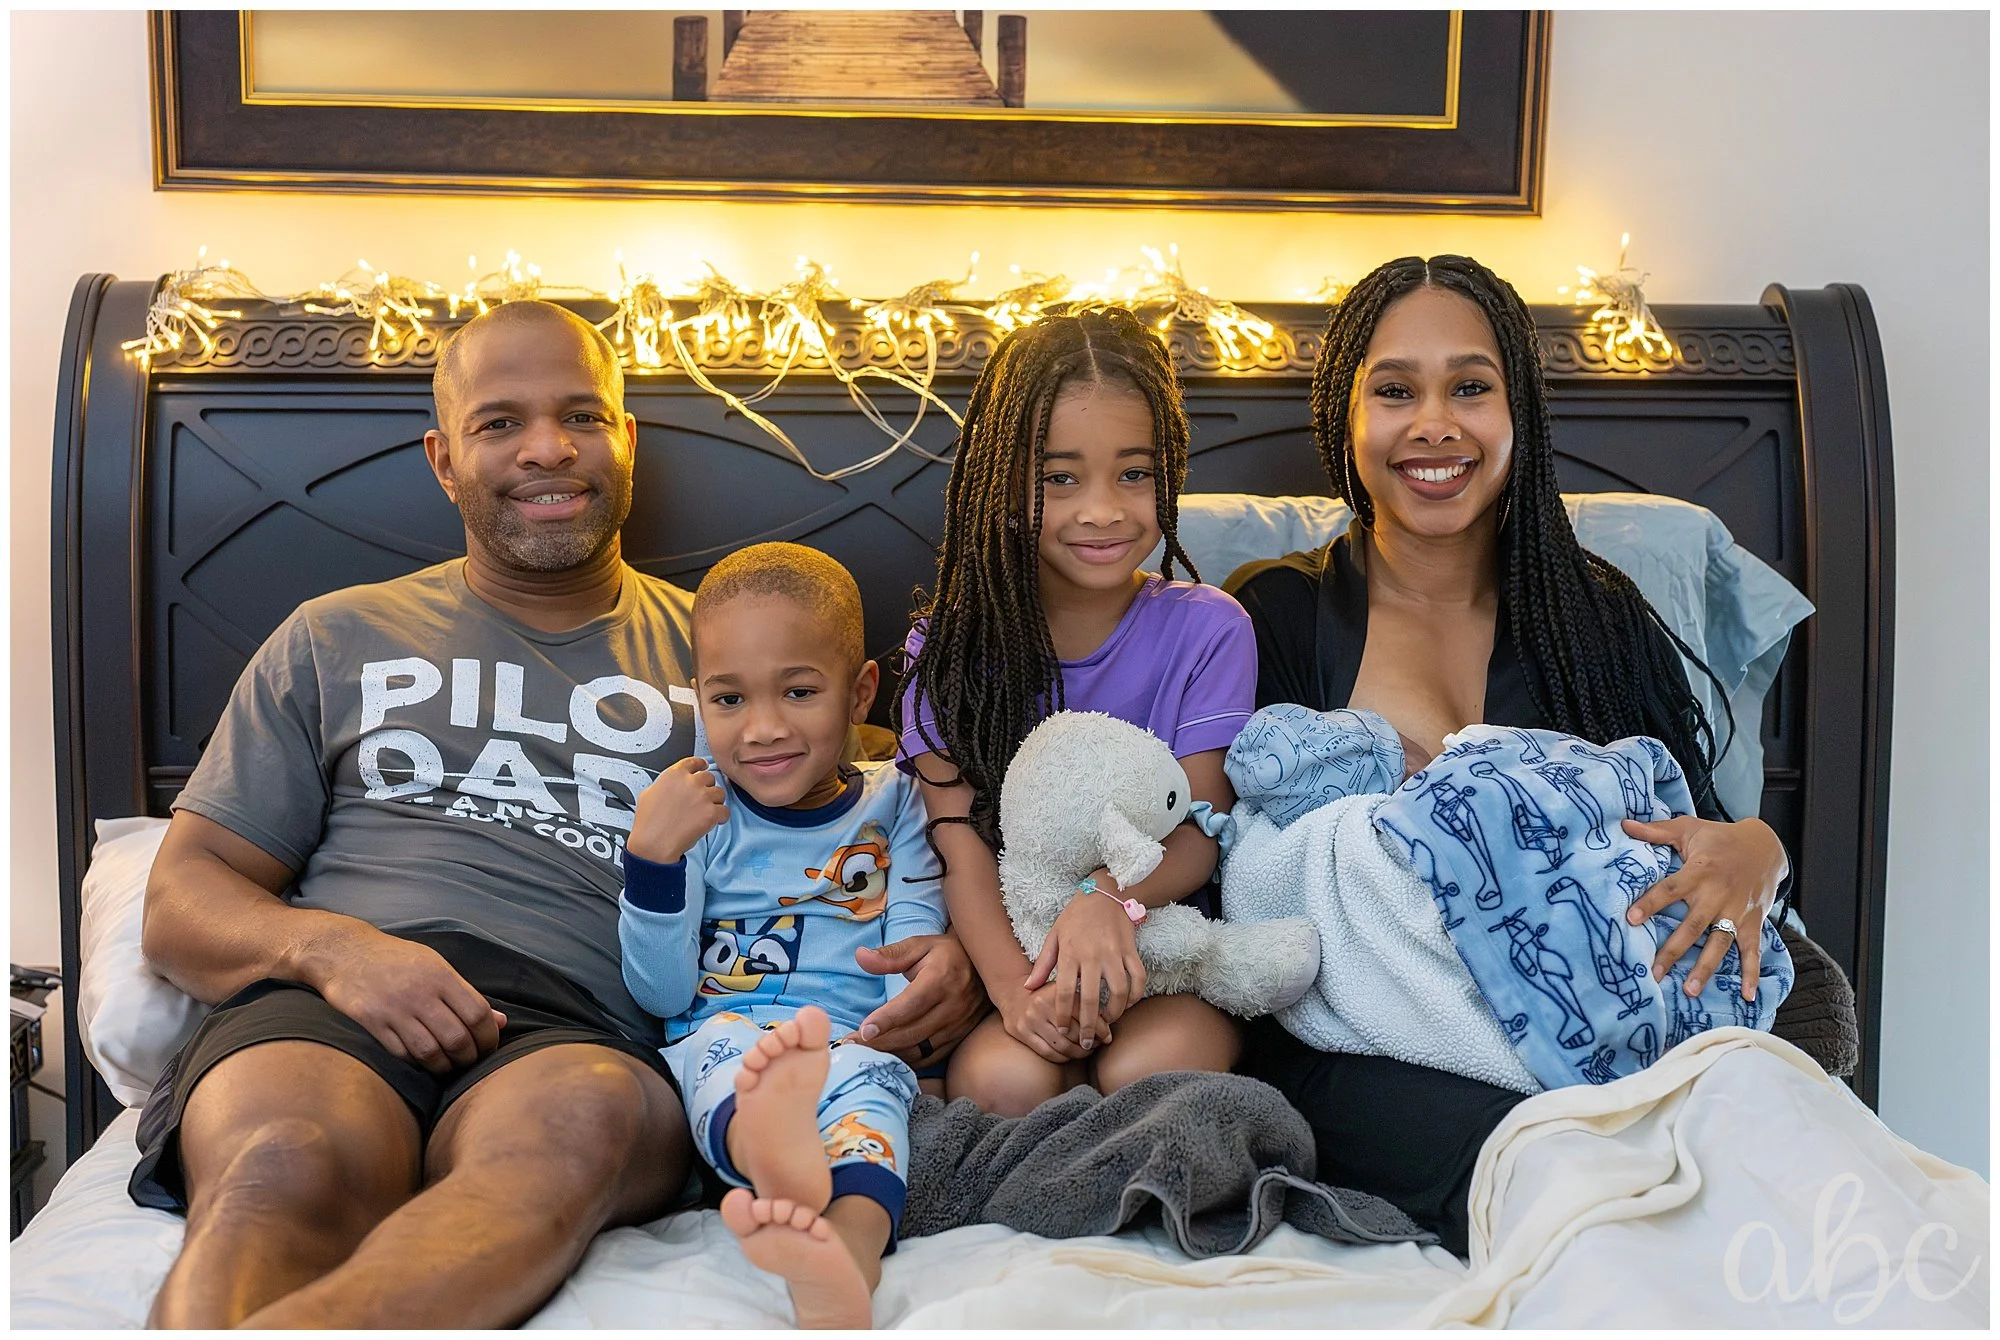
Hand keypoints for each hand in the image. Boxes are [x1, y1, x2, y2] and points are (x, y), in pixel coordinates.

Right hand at [305, 924, 506, 1073]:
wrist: (345, 951)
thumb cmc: (397, 959)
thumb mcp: (436, 966)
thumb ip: (467, 995)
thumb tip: (501, 1022)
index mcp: (441, 976)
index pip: (477, 1015)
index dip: (489, 1037)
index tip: (488, 1047)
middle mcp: (420, 993)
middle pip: (457, 1039)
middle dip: (469, 1058)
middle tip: (469, 1061)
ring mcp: (395, 1009)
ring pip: (430, 1052)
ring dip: (444, 1067)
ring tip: (448, 1066)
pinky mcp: (372, 1022)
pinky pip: (402, 1054)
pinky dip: (416, 1063)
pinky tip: (422, 1061)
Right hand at [627, 757, 729, 863]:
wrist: (654, 842)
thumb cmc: (648, 823)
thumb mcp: (648, 793)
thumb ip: (664, 783)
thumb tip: (669, 785)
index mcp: (674, 774)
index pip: (695, 762)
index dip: (701, 766)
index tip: (703, 768)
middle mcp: (690, 782)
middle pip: (709, 778)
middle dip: (706, 788)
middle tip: (699, 800)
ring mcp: (702, 796)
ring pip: (720, 793)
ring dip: (715, 802)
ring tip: (704, 812)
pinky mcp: (711, 812)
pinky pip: (725, 811)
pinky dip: (721, 817)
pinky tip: (713, 822)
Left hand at [850, 930, 988, 1065]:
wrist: (986, 966)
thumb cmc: (945, 954)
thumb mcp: (919, 946)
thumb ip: (890, 955)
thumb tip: (860, 956)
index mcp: (941, 979)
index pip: (911, 1004)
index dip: (887, 1019)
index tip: (862, 1031)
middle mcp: (953, 1005)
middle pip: (913, 1032)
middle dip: (879, 1043)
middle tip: (849, 1046)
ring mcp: (959, 1025)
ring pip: (921, 1049)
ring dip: (890, 1054)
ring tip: (862, 1054)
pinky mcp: (960, 1038)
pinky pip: (931, 1057)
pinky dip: (907, 1061)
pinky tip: (887, 1058)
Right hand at [997, 981, 1113, 1064]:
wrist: (1014, 993)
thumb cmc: (1047, 995)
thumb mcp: (1065, 990)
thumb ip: (1083, 1002)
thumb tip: (1108, 1025)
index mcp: (1057, 991)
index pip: (1085, 1014)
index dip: (1100, 1029)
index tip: (1108, 1037)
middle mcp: (1042, 1004)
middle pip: (1075, 1033)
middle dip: (1091, 1042)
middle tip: (1098, 1045)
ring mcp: (1030, 1020)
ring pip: (1063, 1046)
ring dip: (1079, 1053)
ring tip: (1086, 1051)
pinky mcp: (1022, 1033)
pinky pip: (1048, 1053)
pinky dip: (1063, 1058)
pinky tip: (1070, 1055)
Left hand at [1023, 870, 1146, 1044]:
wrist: (1104, 892)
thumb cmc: (1075, 916)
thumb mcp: (1054, 936)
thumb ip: (1042, 964)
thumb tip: (1028, 988)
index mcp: (1070, 953)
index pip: (1064, 992)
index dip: (1062, 1015)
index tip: (1061, 1030)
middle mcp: (1092, 955)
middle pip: (1091, 999)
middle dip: (1089, 1026)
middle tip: (1087, 1043)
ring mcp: (1114, 954)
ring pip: (1118, 992)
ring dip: (1115, 1013)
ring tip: (1108, 1024)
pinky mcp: (1131, 951)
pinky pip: (1138, 979)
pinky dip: (1135, 996)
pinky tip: (1128, 1004)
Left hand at [1623, 815, 1787, 999]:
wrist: (1766, 845)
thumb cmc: (1720, 838)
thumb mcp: (1688, 829)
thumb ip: (1656, 832)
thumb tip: (1623, 824)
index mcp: (1698, 872)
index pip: (1670, 890)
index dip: (1650, 903)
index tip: (1631, 919)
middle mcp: (1717, 895)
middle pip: (1692, 926)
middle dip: (1673, 950)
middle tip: (1654, 973)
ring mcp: (1737, 911)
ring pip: (1719, 944)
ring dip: (1705, 968)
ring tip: (1690, 990)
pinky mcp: (1753, 922)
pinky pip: (1753, 950)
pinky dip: (1752, 972)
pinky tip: (1748, 995)